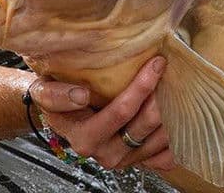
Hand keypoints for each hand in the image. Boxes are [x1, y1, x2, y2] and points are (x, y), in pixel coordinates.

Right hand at [29, 56, 176, 172]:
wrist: (61, 116)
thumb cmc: (55, 98)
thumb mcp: (44, 92)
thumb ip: (56, 95)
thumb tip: (81, 95)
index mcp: (84, 138)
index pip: (120, 112)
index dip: (142, 86)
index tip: (157, 62)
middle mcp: (106, 153)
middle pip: (145, 124)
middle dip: (161, 95)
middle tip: (170, 69)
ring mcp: (125, 160)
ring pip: (160, 138)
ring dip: (172, 112)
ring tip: (177, 84)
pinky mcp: (139, 162)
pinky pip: (166, 155)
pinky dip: (176, 137)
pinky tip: (180, 116)